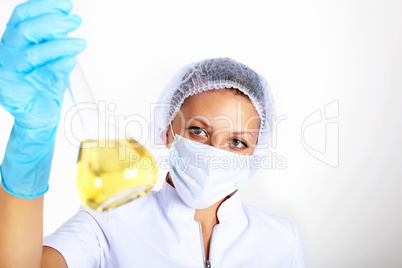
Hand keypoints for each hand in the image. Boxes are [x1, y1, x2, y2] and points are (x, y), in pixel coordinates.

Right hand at [0, 0, 85, 197]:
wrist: (39, 117)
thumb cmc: (45, 85)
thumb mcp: (53, 58)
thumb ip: (57, 42)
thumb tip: (69, 23)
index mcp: (15, 41)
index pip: (23, 16)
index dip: (44, 7)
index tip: (67, 5)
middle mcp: (8, 53)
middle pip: (25, 30)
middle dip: (53, 22)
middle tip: (74, 22)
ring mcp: (9, 71)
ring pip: (32, 53)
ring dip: (60, 45)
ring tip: (80, 43)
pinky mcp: (14, 89)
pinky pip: (38, 75)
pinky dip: (57, 66)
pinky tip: (70, 62)